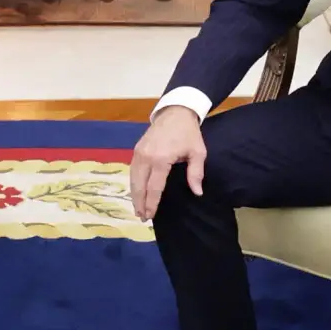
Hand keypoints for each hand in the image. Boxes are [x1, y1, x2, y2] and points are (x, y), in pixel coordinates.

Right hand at [127, 102, 206, 220]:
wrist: (175, 112)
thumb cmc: (188, 133)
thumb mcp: (198, 152)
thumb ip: (196, 173)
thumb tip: (197, 192)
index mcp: (161, 159)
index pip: (154, 187)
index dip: (152, 203)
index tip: (151, 215)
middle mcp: (146, 157)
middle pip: (139, 185)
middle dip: (140, 203)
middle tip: (142, 217)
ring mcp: (138, 152)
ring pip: (133, 179)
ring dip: (134, 195)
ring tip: (137, 209)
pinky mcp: (136, 149)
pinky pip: (132, 170)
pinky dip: (133, 183)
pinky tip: (136, 192)